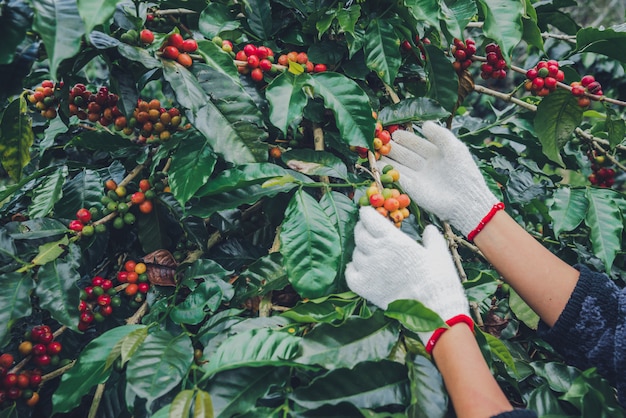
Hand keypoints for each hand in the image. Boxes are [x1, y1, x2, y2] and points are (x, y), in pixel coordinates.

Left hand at [345, 207, 469, 343]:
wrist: (433, 308)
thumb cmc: (438, 279)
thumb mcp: (439, 252)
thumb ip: (432, 237)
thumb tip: (428, 229)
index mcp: (392, 239)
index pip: (368, 218)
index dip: (367, 214)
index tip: (369, 214)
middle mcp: (376, 251)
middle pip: (359, 233)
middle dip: (363, 229)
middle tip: (370, 231)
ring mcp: (367, 270)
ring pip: (355, 253)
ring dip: (361, 250)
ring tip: (372, 254)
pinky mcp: (363, 287)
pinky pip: (350, 272)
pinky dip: (354, 269)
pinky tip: (362, 269)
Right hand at [382, 121, 498, 236]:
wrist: (466, 200)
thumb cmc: (464, 173)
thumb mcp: (455, 148)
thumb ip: (440, 134)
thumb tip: (424, 124)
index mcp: (437, 155)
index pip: (417, 144)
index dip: (406, 138)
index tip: (393, 132)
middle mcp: (426, 166)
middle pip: (406, 154)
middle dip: (393, 148)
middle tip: (380, 141)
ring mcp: (419, 178)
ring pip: (400, 166)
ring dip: (388, 159)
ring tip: (376, 151)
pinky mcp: (414, 191)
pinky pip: (399, 179)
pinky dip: (390, 172)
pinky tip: (380, 164)